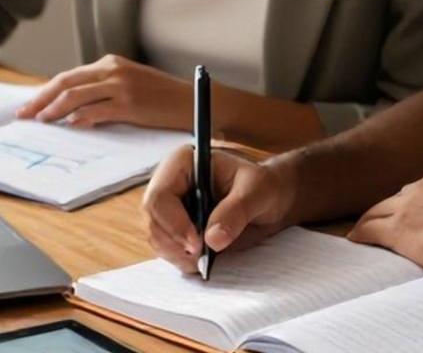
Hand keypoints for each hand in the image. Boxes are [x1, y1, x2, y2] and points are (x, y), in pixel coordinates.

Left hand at [16, 55, 191, 129]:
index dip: (45, 91)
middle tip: (23, 115)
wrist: (194, 100)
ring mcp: (121, 86)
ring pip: (76, 96)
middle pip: (65, 83)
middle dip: (40, 100)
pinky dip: (80, 119)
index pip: (69, 76)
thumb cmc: (162, 97)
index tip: (28, 105)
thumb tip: (72, 108)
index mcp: (110, 63)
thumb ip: (104, 88)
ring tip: (40, 121)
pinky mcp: (130, 104)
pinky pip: (97, 111)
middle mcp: (113, 70)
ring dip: (54, 110)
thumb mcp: (130, 83)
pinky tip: (69, 126)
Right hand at [141, 146, 296, 273]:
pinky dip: (181, 260)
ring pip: (156, 237)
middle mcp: (170, 183)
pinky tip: (202, 260)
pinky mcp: (174, 228)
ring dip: (177, 255)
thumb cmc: (263, 186)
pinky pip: (166, 249)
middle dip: (174, 244)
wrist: (270, 200)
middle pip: (152, 219)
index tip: (197, 244)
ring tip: (205, 260)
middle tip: (201, 258)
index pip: (160, 195)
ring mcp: (169, 207)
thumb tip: (212, 239)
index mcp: (183, 162)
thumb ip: (236, 211)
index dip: (173, 223)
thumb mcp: (257, 192)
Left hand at [347, 173, 422, 280]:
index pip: (411, 194)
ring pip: (376, 214)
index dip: (404, 207)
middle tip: (374, 223)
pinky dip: (360, 235)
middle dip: (382, 213)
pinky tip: (354, 240)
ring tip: (360, 232)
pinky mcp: (397, 230)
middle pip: (390, 201)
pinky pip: (369, 230)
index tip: (402, 216)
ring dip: (368, 223)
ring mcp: (405, 208)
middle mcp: (418, 189)